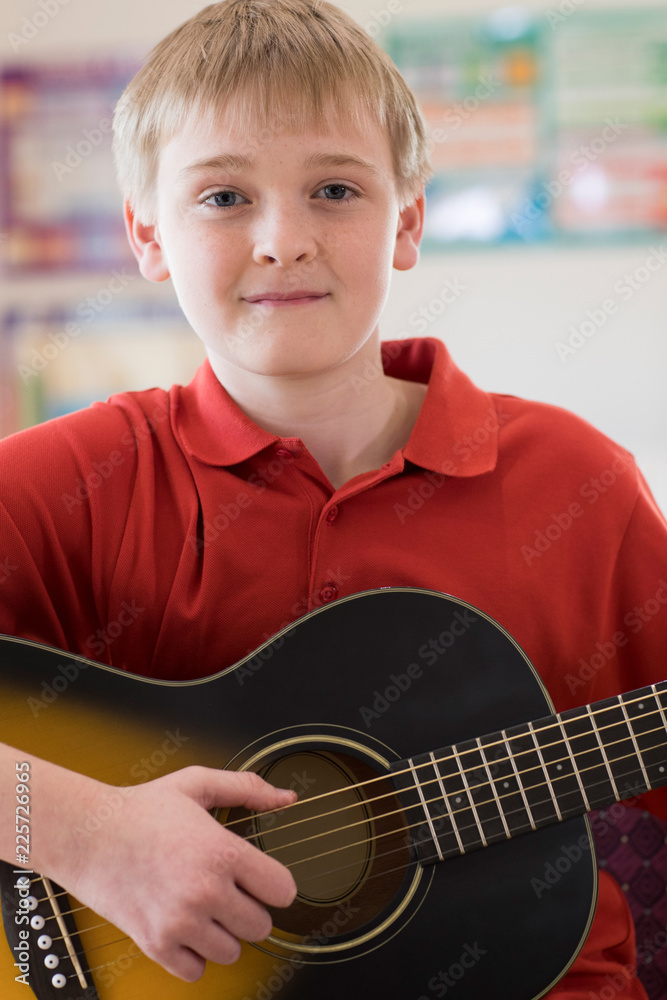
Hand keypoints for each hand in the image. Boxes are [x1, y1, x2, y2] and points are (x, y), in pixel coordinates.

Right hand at [61, 766, 296, 980]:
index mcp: (223, 852)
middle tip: (224, 889)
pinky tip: (182, 925)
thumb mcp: (198, 785)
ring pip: (232, 952)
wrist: (87, 833)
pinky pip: (196, 971)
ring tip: (200, 905)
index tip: (259, 879)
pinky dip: (192, 954)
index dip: (274, 883)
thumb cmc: (142, 809)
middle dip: (247, 908)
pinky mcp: (156, 945)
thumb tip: (288, 798)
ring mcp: (180, 922)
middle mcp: (206, 891)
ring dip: (222, 933)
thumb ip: (247, 789)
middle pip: (261, 926)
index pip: (283, 891)